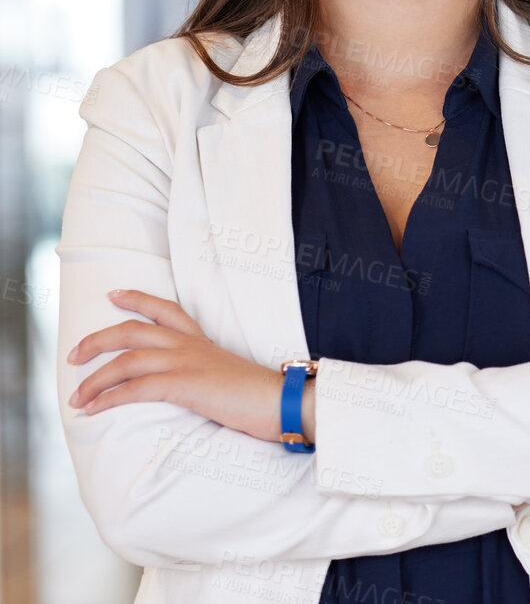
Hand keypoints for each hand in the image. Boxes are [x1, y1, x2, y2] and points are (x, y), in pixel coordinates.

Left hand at [66, 289, 288, 441]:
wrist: (279, 401)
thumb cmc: (257, 395)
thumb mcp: (225, 374)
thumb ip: (202, 372)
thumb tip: (184, 385)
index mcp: (201, 340)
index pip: (165, 309)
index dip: (136, 299)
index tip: (113, 294)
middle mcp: (190, 345)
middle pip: (131, 331)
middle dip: (96, 341)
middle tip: (72, 355)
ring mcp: (187, 362)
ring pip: (126, 360)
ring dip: (94, 380)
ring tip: (76, 398)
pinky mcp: (185, 384)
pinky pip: (135, 388)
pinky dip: (108, 399)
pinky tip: (93, 410)